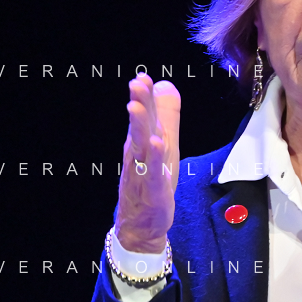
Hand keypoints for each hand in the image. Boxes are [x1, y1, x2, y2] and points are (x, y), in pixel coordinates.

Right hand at [114, 74, 180, 252]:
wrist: (141, 224)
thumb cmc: (151, 180)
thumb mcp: (163, 144)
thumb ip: (166, 114)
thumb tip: (166, 84)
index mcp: (143, 141)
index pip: (144, 114)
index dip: (144, 95)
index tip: (142, 76)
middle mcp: (139, 154)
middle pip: (140, 126)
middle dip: (139, 104)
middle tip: (136, 83)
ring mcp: (144, 172)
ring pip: (141, 147)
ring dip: (140, 127)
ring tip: (138, 108)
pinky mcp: (153, 191)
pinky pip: (153, 173)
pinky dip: (154, 160)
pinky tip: (156, 145)